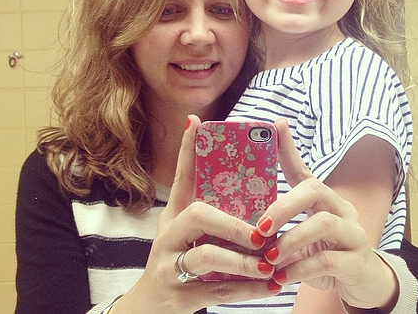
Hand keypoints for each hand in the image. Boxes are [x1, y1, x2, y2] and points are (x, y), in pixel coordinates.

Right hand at [112, 115, 280, 313]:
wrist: (148, 308)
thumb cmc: (175, 261)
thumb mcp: (183, 233)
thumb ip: (209, 211)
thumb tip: (236, 186)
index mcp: (173, 217)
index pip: (180, 177)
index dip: (187, 149)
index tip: (196, 122)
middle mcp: (168, 236)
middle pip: (196, 215)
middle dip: (232, 224)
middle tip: (260, 234)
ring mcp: (169, 266)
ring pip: (206, 256)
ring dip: (241, 261)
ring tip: (268, 264)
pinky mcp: (178, 297)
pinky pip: (216, 291)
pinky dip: (246, 290)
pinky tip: (269, 287)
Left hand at [254, 118, 397, 311]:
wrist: (363, 284)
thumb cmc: (326, 255)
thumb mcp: (303, 238)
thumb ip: (282, 229)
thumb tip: (248, 227)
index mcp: (324, 201)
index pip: (304, 170)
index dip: (288, 149)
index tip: (276, 125)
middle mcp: (341, 209)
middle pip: (314, 190)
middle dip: (284, 206)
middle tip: (261, 227)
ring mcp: (353, 233)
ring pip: (323, 224)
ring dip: (291, 240)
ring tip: (270, 259)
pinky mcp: (358, 261)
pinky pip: (328, 260)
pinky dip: (300, 268)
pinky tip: (282, 277)